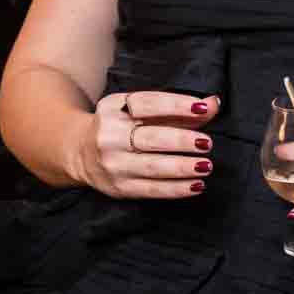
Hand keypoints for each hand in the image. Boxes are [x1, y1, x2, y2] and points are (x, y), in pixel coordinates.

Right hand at [76, 90, 219, 199]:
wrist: (80, 151)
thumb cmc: (123, 125)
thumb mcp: (142, 109)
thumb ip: (180, 108)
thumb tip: (214, 103)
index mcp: (115, 108)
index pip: (148, 103)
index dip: (177, 105)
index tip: (202, 108)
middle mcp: (110, 135)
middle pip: (151, 138)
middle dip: (182, 140)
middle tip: (207, 143)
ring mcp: (112, 163)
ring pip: (152, 166)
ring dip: (182, 167)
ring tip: (206, 166)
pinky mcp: (118, 187)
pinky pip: (151, 190)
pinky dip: (176, 189)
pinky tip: (196, 185)